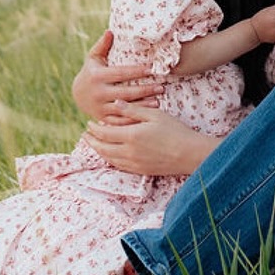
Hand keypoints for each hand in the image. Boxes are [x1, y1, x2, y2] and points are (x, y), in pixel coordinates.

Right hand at [72, 31, 162, 121]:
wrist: (77, 94)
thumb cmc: (91, 72)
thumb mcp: (93, 57)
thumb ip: (102, 45)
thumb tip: (110, 31)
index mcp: (97, 76)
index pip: (121, 73)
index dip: (136, 71)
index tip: (151, 69)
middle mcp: (98, 93)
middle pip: (126, 92)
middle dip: (145, 90)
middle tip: (161, 87)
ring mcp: (100, 108)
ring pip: (125, 108)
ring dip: (142, 106)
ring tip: (158, 102)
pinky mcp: (103, 118)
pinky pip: (120, 121)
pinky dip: (133, 119)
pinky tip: (146, 116)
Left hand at [86, 103, 218, 176]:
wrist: (189, 154)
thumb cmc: (175, 130)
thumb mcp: (154, 114)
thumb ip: (133, 110)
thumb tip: (115, 103)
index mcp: (131, 136)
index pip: (104, 133)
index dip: (94, 128)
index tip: (89, 123)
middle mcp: (129, 152)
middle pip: (102, 148)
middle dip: (92, 141)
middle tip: (85, 135)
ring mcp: (134, 164)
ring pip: (109, 159)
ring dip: (98, 151)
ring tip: (93, 145)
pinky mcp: (140, 171)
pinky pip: (119, 166)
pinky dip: (109, 160)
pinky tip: (109, 155)